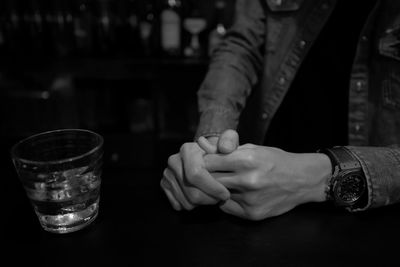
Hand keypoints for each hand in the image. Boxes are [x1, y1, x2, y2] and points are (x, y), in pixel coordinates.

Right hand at [160, 130, 238, 209]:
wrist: (204, 155)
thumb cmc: (219, 151)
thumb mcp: (228, 141)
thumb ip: (230, 140)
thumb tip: (224, 148)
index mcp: (187, 150)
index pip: (196, 174)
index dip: (212, 188)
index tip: (226, 194)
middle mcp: (174, 161)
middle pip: (191, 192)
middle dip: (210, 198)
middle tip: (221, 197)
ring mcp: (168, 173)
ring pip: (186, 201)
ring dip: (203, 202)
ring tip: (212, 194)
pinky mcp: (165, 185)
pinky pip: (179, 205)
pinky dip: (193, 205)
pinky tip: (202, 195)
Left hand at [204, 144, 331, 219]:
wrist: (303, 179)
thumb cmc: (276, 160)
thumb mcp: (254, 149)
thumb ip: (228, 150)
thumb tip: (203, 147)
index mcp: (247, 160)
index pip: (209, 162)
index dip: (206, 160)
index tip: (208, 161)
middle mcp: (248, 181)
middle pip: (210, 179)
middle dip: (208, 175)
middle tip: (211, 173)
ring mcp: (250, 199)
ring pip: (217, 194)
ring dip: (218, 189)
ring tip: (227, 182)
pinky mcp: (252, 214)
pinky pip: (227, 207)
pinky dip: (227, 200)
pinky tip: (236, 193)